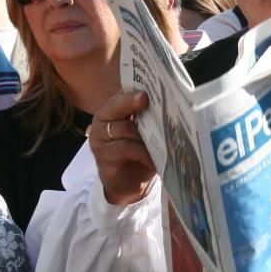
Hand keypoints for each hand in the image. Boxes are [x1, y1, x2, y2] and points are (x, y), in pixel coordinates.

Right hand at [91, 90, 156, 205]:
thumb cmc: (140, 155)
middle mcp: (103, 120)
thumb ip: (150, 118)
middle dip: (132, 102)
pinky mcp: (102, 155)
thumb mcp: (147, 133)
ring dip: (144, 135)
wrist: (130, 186)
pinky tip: (153, 158)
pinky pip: (124, 148)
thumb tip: (170, 103)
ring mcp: (99, 138)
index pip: (122, 93)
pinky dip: (142, 152)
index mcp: (113, 109)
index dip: (134, 89)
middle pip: (117, 106)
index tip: (147, 85)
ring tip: (161, 140)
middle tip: (146, 99)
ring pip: (123, 129)